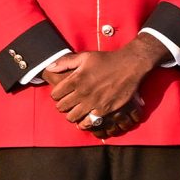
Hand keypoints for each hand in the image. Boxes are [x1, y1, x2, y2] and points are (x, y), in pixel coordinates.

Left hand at [48, 35, 164, 134]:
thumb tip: (50, 67)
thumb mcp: (84, 56)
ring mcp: (94, 102)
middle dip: (62, 106)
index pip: (55, 94)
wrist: (129, 65)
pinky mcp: (105, 110)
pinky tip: (84, 119)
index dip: (56, 95)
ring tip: (74, 111)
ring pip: (72, 117)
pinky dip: (84, 123)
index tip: (60, 94)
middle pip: (62, 107)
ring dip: (71, 115)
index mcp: (76, 79)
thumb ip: (65, 62)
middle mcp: (83, 92)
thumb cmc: (106, 60)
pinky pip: (88, 122)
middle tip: (66, 104)